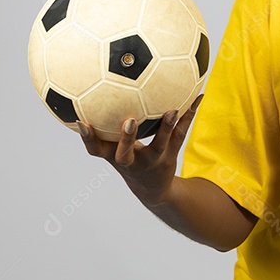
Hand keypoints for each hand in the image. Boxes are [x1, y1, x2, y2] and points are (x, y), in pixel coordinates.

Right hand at [79, 94, 202, 206]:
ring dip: (166, 126)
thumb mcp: (113, 149)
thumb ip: (104, 129)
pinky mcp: (171, 155)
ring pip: (160, 144)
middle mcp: (132, 161)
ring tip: (173, 109)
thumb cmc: (128, 159)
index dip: (88, 139)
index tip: (82, 122)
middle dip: (127, 139)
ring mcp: (153, 160)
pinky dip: (189, 115)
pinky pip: (180, 133)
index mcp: (114, 156)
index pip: (96, 150)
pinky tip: (198, 97)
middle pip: (126, 154)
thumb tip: (95, 90)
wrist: (153, 189)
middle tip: (129, 120)